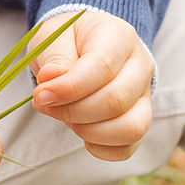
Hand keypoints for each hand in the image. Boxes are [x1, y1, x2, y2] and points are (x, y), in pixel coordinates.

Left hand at [30, 9, 152, 160]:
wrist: (85, 45)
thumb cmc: (69, 40)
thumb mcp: (54, 36)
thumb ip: (54, 57)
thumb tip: (52, 80)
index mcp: (120, 37)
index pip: (103, 67)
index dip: (69, 88)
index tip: (41, 95)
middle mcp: (141, 66)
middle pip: (117, 100)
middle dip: (74, 112)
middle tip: (47, 105)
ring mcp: (144, 95)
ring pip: (131, 127)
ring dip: (90, 132)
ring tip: (66, 118)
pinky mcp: (139, 119)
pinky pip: (128, 146)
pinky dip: (102, 148)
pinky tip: (82, 134)